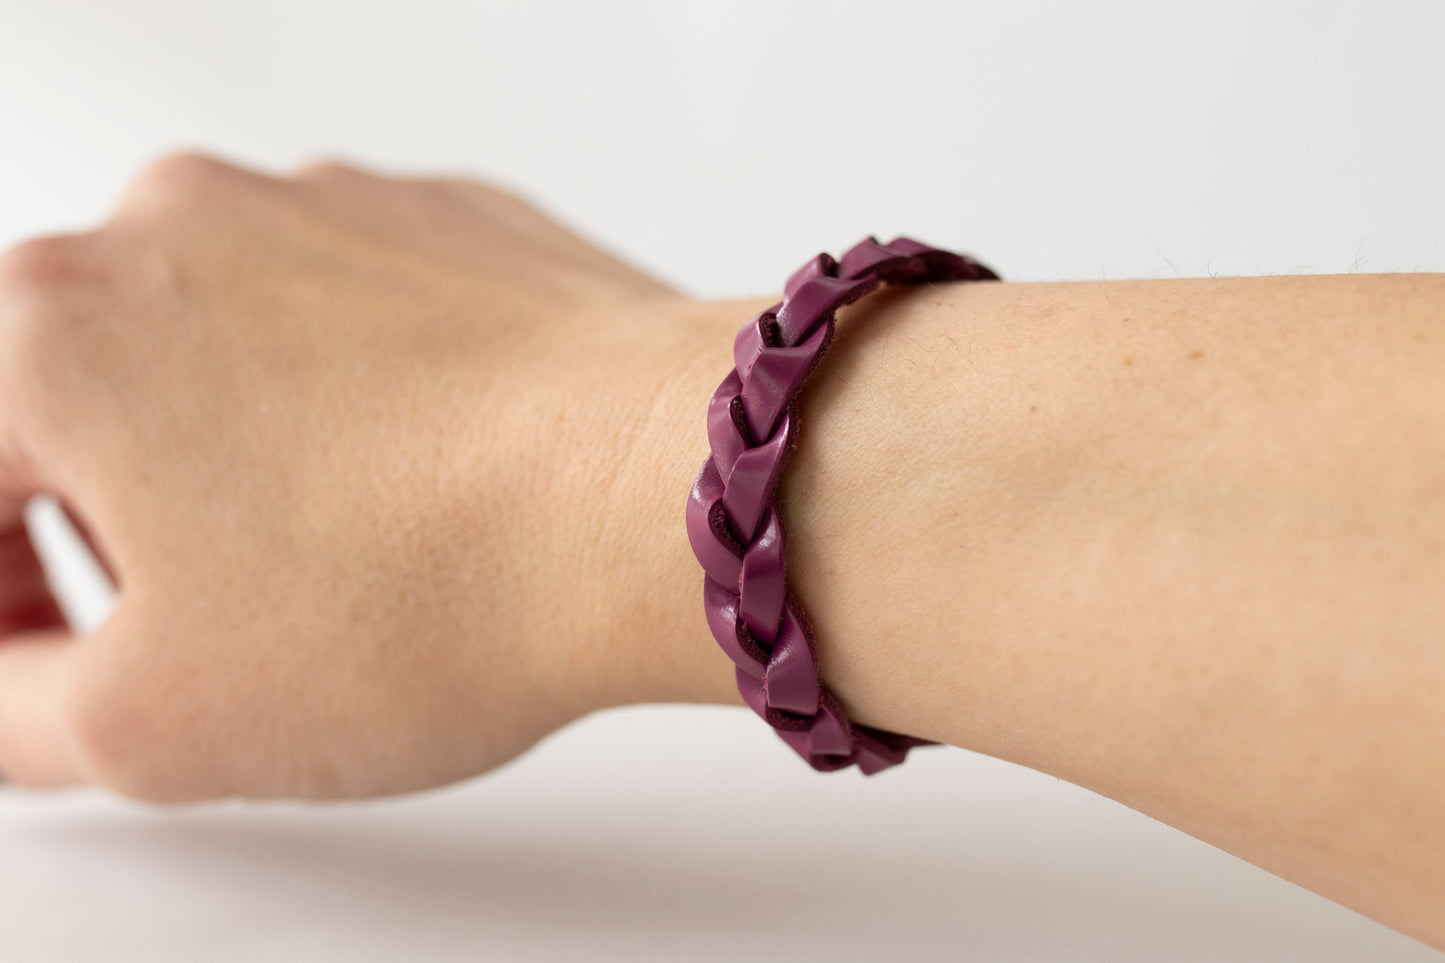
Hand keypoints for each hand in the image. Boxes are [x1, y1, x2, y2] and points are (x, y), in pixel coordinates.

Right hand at [0, 154, 739, 801]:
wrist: (665, 496)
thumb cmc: (437, 584)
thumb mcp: (157, 722)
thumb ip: (13, 706)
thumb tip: (12, 683)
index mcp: (57, 326)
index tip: (45, 651)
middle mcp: (182, 226)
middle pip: (75, 397)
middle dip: (98, 523)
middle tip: (165, 625)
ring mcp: (327, 209)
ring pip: (217, 348)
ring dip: (228, 456)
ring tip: (322, 558)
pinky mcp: (443, 223)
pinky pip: (350, 316)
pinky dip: (351, 400)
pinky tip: (415, 485)